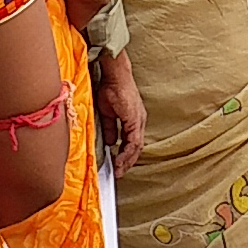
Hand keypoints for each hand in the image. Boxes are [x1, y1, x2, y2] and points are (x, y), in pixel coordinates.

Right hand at [96, 55, 147, 174]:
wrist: (115, 75)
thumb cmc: (110, 88)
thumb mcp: (107, 112)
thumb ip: (110, 128)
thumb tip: (110, 142)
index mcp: (133, 119)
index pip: (132, 141)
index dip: (126, 154)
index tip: (118, 165)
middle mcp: (139, 121)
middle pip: (136, 147)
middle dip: (127, 162)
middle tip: (119, 172)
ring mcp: (138, 121)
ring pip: (136, 147)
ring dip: (127, 160)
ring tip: (119, 170)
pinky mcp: (135, 120)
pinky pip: (132, 142)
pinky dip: (126, 153)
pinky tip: (119, 161)